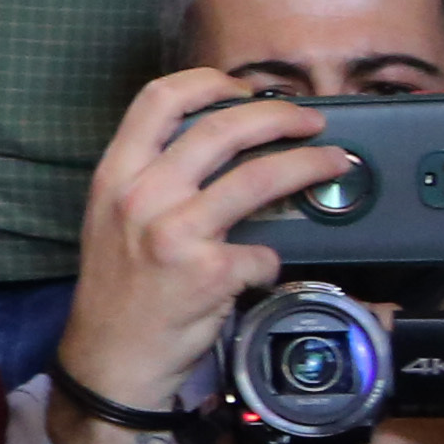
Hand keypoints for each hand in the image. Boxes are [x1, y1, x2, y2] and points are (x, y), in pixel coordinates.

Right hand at [63, 65, 342, 408]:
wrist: (110, 361)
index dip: (208, 82)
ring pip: (257, 178)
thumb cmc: (118, 292)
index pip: (158, 99)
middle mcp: (142, 197)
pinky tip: (264, 268)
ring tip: (332, 162)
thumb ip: (152, 180)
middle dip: (279, 115)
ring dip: (306, 165)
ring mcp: (175, 234)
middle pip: (221, 128)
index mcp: (115, 175)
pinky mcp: (208, 274)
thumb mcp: (112, 220)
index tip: (242, 87)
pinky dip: (272, 260)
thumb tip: (218, 147)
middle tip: (309, 121)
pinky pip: (263, 253)